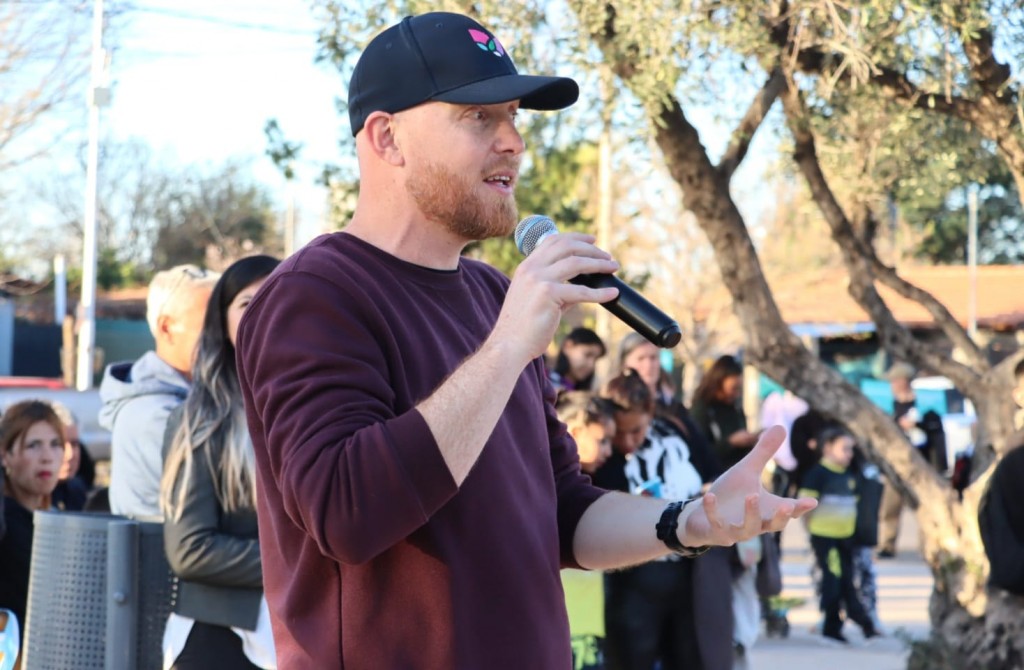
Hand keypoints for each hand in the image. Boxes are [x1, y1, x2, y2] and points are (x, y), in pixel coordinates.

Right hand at [490, 232, 618, 366]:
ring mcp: (538, 279)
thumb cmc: (523, 328)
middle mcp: (531, 268)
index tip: (592, 241)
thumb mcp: (537, 300)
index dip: (574, 238)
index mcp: (526, 267)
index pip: (552, 241)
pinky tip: (612, 294)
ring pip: (576, 263)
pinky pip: (581, 291)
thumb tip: (581, 288)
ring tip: (613, 268)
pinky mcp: (548, 294)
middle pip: (566, 247)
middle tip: (608, 257)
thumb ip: (557, 290)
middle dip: (591, 249)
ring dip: (599, 264)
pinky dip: (600, 292)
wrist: (509, 345)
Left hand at [680, 425, 816, 546]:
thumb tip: (782, 426)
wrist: (702, 515)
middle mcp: (756, 524)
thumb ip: (764, 453)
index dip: (800, 508)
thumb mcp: (747, 471)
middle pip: (774, 526)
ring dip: (751, 514)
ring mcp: (736, 531)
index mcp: (767, 510)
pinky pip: (716, 524)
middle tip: (788, 505)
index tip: (812, 501)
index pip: (788, 511)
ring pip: (748, 529)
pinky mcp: (717, 533)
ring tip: (752, 495)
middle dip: (781, 517)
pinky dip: (713, 511)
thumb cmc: (731, 494)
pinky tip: (709, 495)